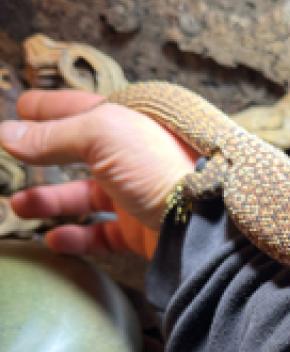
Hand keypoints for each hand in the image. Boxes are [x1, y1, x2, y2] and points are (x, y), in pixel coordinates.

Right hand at [0, 89, 196, 257]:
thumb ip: (54, 135)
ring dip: (51, 200)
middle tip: (11, 160)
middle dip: (44, 157)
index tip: (20, 109)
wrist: (202, 218)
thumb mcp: (103, 135)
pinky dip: (77, 237)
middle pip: (81, 153)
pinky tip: (55, 238)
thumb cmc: (160, 165)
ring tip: (20, 205)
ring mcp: (138, 193)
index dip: (49, 108)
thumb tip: (7, 134)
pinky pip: (103, 233)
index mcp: (131, 122)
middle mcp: (135, 156)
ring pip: (87, 195)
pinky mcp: (142, 229)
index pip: (82, 109)